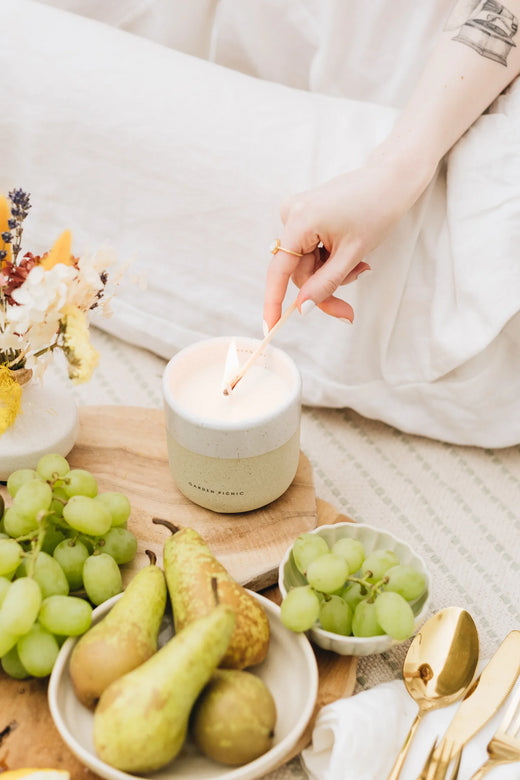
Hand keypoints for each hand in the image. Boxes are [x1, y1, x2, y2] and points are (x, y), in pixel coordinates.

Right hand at [263, 154, 433, 328]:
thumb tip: (301, 309)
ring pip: (306, 263)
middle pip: (297, 271)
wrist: (390, 180)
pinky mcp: (304, 214)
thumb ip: (324, 284)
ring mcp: (296, 212)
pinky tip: (349, 251)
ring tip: (360, 264)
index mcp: (299, 221)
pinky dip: (329, 258)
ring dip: (331, 272)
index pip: (279, 270)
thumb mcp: (352, 255)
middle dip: (323, 288)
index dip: (274, 302)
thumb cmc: (376, 211)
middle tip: (348, 310)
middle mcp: (291, 213)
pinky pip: (310, 249)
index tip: (270, 327)